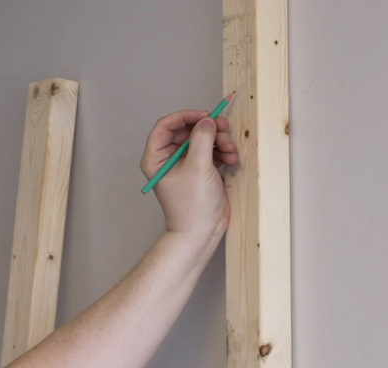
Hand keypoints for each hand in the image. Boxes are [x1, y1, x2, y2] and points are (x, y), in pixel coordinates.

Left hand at [141, 110, 237, 235]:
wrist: (202, 232)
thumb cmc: (191, 207)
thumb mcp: (197, 168)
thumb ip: (202, 139)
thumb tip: (207, 121)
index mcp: (156, 158)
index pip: (166, 125)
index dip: (186, 117)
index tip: (205, 116)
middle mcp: (168, 159)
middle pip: (188, 131)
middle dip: (208, 130)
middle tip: (224, 129)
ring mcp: (185, 164)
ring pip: (202, 139)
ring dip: (219, 142)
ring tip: (230, 151)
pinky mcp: (200, 170)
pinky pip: (211, 151)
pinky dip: (222, 152)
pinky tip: (231, 159)